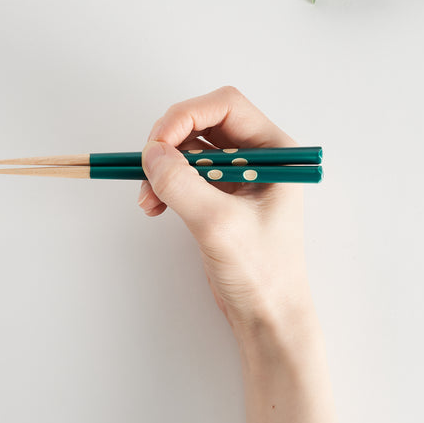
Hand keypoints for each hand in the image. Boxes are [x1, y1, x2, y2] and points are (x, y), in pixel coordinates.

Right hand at [138, 86, 314, 340]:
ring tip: (149, 200)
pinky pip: (185, 173)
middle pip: (202, 123)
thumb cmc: (261, 272)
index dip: (186, 115)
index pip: (226, 106)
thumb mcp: (218, 224)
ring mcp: (237, 176)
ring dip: (163, 167)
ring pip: (189, 148)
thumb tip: (151, 152)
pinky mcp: (219, 196)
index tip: (157, 143)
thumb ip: (181, 183)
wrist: (266, 316)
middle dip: (169, 144)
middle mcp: (257, 157)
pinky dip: (165, 184)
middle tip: (149, 171)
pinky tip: (155, 207)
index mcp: (274, 152)